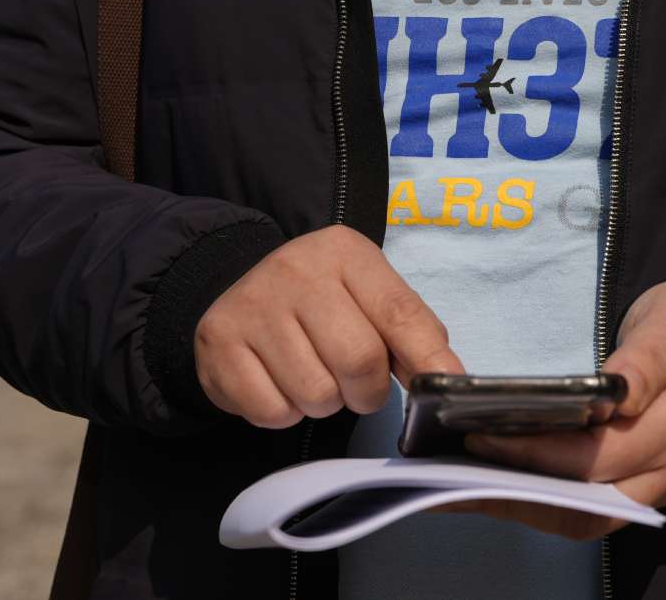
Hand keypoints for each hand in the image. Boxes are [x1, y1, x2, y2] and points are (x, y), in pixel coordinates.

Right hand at [195, 225, 463, 428]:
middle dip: (368, 392)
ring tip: (314, 376)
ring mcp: (252, 305)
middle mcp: (295, 270)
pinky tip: (280, 382)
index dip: (427, 360)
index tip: (441, 389)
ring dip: (325, 404)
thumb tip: (447, 378)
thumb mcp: (371, 298)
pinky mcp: (218, 343)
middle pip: (359, 361)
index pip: (399, 313)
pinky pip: (272, 410)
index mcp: (345, 253)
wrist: (242, 291)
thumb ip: (413, 333)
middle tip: (357, 386)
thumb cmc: (324, 302)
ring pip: (316, 394)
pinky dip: (285, 412)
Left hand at [450, 280, 665, 539]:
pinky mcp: (640, 486)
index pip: (600, 456)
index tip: (483, 434)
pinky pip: (587, 509)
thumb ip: (649, 359)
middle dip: (517, 488)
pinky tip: (498, 484)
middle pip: (587, 501)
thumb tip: (617, 394)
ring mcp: (656, 485)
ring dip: (524, 509)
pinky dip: (540, 503)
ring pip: (585, 518)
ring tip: (465, 486)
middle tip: (458, 466)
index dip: (539, 451)